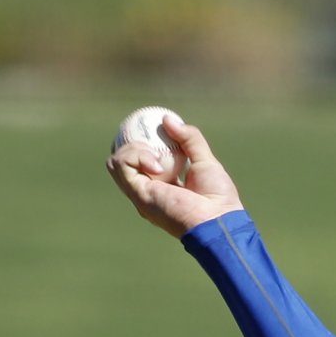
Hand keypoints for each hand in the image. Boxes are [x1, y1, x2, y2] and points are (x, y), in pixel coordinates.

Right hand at [107, 116, 244, 235]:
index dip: (139, 142)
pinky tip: (155, 163)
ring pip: (116, 161)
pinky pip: (121, 165)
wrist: (218, 217)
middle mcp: (147, 191)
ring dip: (132, 148)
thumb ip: (189, 139)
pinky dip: (134, 155)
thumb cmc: (217, 197)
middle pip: (122, 160)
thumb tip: (168, 119)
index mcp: (161, 186)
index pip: (138, 161)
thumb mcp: (204, 159)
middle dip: (131, 143)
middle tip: (151, 137)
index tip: (154, 128)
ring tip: (155, 154)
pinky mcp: (138, 194)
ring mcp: (140, 194)